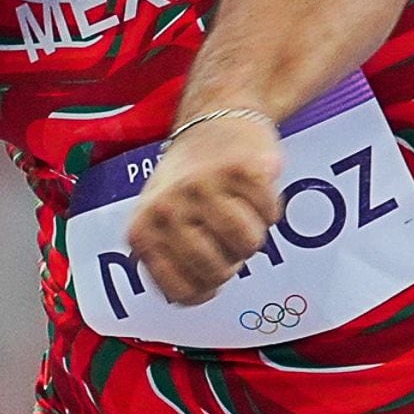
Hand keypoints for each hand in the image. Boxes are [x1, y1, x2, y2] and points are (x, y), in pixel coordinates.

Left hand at [128, 110, 282, 306]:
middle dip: (232, 261)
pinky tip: (252, 190)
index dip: (208, 287)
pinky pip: (271, 215)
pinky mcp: (240, 170)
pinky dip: (269, 209)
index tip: (209, 267)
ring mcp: (202, 187)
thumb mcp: (160, 222)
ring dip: (254, 234)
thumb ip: (169, 264)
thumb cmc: (188, 184)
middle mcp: (167, 208)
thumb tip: (196, 296)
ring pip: (249, 245)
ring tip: (240, 211)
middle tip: (225, 234)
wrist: (214, 117)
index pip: (184, 293)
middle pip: (220, 271)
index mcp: (143, 230)